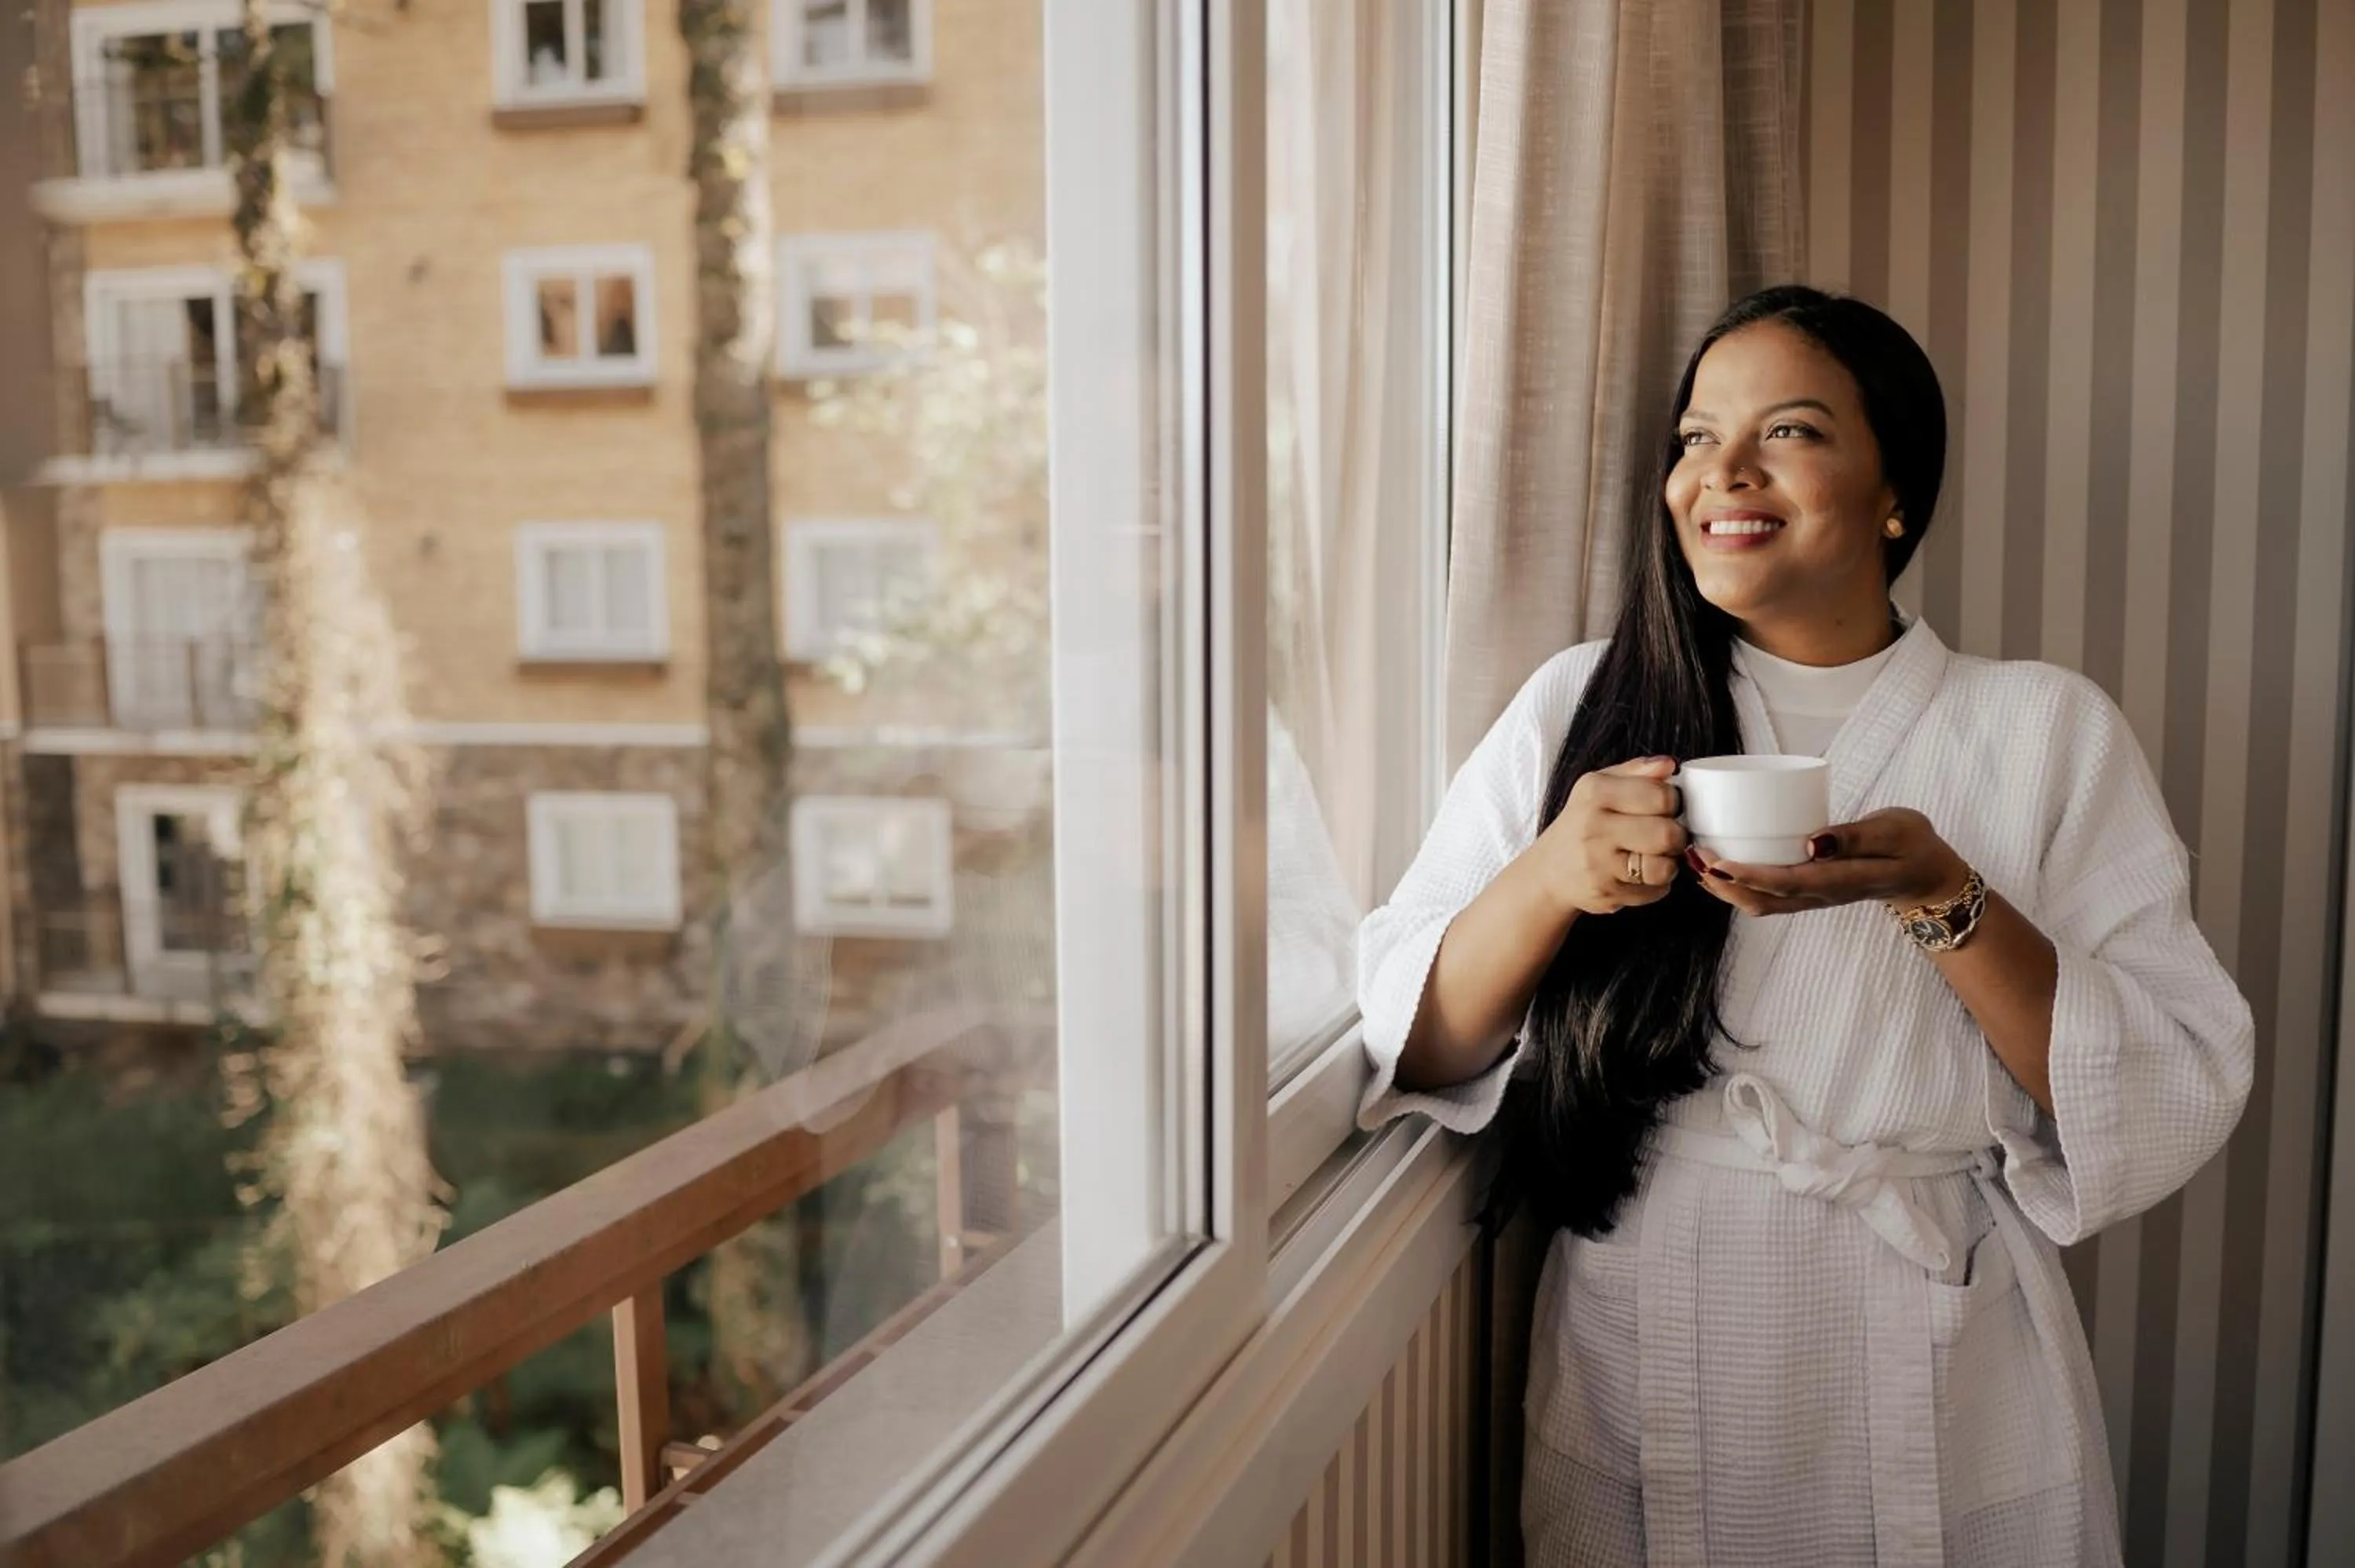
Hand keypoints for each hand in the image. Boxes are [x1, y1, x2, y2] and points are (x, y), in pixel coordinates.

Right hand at [1543, 757, 1690, 915]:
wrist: (1549, 870)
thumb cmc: (1582, 824)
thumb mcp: (1599, 786)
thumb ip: (1636, 772)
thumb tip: (1670, 765)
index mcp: (1595, 792)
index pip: (1662, 796)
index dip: (1673, 803)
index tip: (1665, 808)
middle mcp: (1594, 827)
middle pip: (1668, 834)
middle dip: (1676, 836)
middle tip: (1665, 836)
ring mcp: (1598, 864)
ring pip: (1664, 867)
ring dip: (1668, 864)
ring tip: (1654, 857)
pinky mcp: (1605, 893)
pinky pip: (1655, 891)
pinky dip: (1656, 885)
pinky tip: (1639, 875)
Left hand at [1689, 807, 1968, 918]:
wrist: (1926, 875)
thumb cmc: (1911, 845)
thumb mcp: (1894, 831)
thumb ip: (1856, 836)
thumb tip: (1813, 842)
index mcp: (1843, 880)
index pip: (1789, 883)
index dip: (1750, 876)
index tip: (1718, 863)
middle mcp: (1823, 896)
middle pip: (1765, 900)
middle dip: (1725, 882)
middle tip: (1693, 855)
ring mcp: (1814, 900)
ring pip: (1762, 905)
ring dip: (1726, 888)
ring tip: (1696, 862)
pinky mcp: (1809, 895)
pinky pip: (1767, 899)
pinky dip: (1738, 887)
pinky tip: (1718, 869)